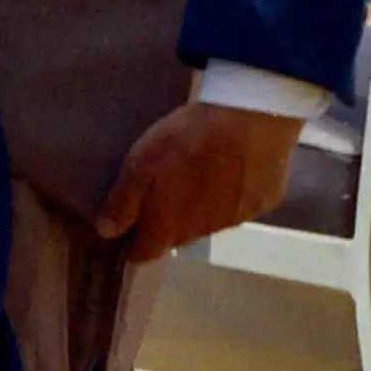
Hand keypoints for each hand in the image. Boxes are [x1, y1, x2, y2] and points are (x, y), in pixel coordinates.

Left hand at [97, 101, 307, 260]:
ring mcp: (236, 219)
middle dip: (168, 223)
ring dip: (202, 208)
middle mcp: (202, 232)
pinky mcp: (264, 202)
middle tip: (167, 190)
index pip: (144, 254)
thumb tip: (107, 233)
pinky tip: (234, 168)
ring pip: (210, 222)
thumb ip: (123, 203)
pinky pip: (242, 206)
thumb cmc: (187, 140)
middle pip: (177, 238)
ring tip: (202, 173)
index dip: (135, 243)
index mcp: (169, 226)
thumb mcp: (141, 164)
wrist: (250, 117)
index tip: (132, 227)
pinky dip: (234, 194)